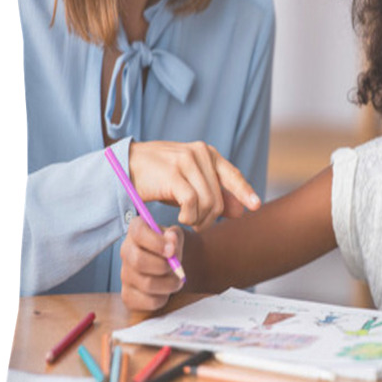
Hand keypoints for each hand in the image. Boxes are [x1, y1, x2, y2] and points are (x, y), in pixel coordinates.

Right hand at [120, 217, 185, 310]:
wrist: (172, 265)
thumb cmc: (172, 247)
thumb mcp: (177, 236)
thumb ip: (175, 235)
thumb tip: (171, 238)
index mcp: (136, 230)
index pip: (138, 232)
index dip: (156, 242)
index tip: (172, 251)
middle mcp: (126, 251)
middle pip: (138, 261)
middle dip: (163, 266)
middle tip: (177, 267)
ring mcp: (125, 274)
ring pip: (146, 283)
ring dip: (169, 283)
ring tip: (177, 280)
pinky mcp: (128, 295)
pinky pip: (148, 301)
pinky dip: (163, 298)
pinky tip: (166, 291)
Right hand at [128, 140, 260, 229]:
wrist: (126, 166)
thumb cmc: (160, 177)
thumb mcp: (190, 185)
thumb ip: (215, 195)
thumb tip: (241, 211)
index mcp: (207, 153)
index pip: (232, 175)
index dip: (245, 191)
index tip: (256, 206)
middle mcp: (200, 153)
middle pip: (218, 198)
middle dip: (210, 218)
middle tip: (198, 227)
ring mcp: (186, 161)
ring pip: (207, 202)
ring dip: (199, 220)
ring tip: (189, 223)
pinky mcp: (173, 173)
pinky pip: (191, 202)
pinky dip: (189, 216)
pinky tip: (181, 218)